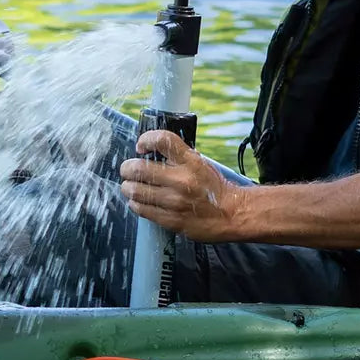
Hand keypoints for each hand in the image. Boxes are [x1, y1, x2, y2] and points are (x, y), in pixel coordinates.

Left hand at [119, 129, 247, 241]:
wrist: (232, 214)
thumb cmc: (215, 188)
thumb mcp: (200, 164)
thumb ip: (178, 157)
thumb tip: (151, 151)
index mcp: (191, 162)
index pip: (162, 140)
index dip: (146, 139)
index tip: (141, 145)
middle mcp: (182, 180)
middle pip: (139, 168)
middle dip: (127, 168)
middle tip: (127, 169)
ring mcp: (175, 202)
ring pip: (136, 191)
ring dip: (128, 187)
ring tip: (130, 186)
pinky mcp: (172, 220)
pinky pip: (142, 209)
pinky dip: (135, 203)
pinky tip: (138, 201)